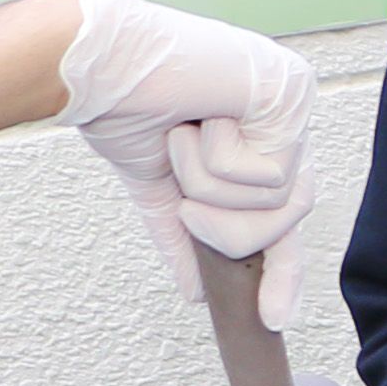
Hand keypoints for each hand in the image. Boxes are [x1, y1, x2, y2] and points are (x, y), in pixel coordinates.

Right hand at [31, 0, 316, 322]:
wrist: (92, 65)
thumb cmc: (120, 110)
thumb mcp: (160, 188)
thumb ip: (185, 236)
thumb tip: (198, 293)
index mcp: (263, 134)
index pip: (287, 215)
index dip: (283, 271)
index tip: (273, 320)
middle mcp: (289, 115)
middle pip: (287, 216)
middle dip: (225, 223)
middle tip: (184, 195)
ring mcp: (294, 99)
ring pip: (274, 200)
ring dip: (208, 184)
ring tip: (182, 137)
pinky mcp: (289, 90)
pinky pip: (263, 174)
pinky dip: (213, 159)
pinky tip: (195, 117)